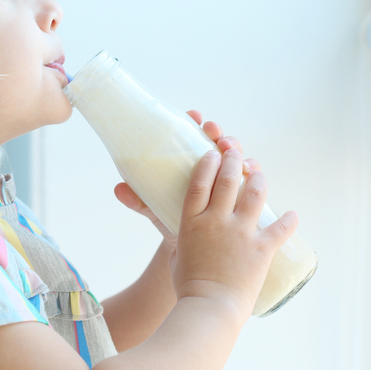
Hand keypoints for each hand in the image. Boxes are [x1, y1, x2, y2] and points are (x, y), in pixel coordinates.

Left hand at [113, 110, 258, 250]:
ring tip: (230, 149)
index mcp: (185, 162)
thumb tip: (119, 189)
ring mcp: (226, 178)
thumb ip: (139, 201)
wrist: (189, 252)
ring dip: (235, 147)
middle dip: (217, 132)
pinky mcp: (241, 192)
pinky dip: (251, 169)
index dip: (194, 120)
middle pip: (215, 140)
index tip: (194, 116)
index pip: (190, 134)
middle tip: (214, 133)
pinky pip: (249, 176)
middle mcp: (208, 166)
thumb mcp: (154, 211)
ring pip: (234, 155)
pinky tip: (250, 171)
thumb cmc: (170, 222)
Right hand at [171, 147, 298, 317]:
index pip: (200, 181)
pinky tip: (294, 214)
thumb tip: (182, 245)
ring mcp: (240, 233)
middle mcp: (216, 221)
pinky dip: (290, 220)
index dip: (207, 163)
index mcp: (192, 222)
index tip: (212, 153)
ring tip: (259, 173)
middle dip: (234, 160)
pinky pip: (280, 228)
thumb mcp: (177, 258)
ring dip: (259, 178)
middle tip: (237, 153)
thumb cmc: (188, 288)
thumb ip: (182, 245)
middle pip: (228, 179)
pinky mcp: (261, 249)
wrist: (210, 308)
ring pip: (254, 193)